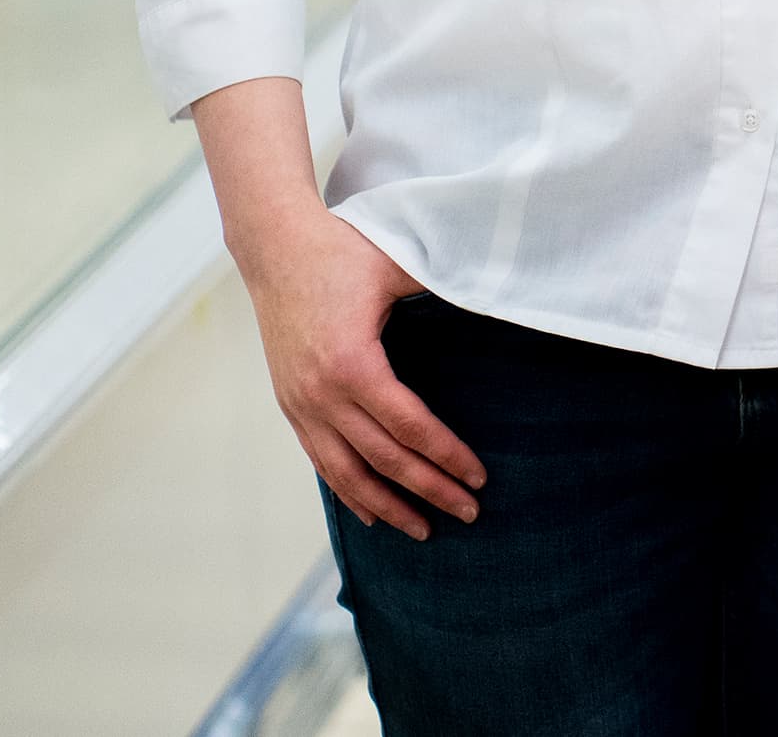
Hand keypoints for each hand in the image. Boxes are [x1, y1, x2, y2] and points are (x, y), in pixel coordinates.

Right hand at [230, 206, 481, 538]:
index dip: (445, 455)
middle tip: (469, 514)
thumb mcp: (398, 263)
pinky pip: (321, 460)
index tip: (478, 476)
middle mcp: (321, 393)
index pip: (409, 425)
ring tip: (424, 530)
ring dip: (387, 505)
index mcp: (352, 363)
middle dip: (428, 491)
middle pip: (382, 459)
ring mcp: (300, 403)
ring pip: (346, 472)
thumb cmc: (343, 251)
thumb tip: (501, 289)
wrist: (276, 248)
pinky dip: (348, 490)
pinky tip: (372, 510)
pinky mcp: (290, 404)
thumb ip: (445, 281)